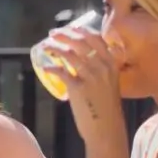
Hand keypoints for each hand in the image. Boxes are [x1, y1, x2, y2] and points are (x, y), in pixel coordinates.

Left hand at [41, 26, 127, 145]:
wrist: (106, 130)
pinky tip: (45, 67)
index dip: (81, 31)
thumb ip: (99, 71)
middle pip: (81, 42)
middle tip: (52, 34)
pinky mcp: (79, 88)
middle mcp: (103, 67)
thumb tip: (79, 61)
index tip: (70, 28)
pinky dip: (52, 68)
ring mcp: (91, 77)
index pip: (96, 39)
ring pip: (70, 54)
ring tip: (46, 47)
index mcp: (112, 64)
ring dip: (55, 48)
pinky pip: (61, 72)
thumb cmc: (106, 109)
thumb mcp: (109, 84)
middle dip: (65, 35)